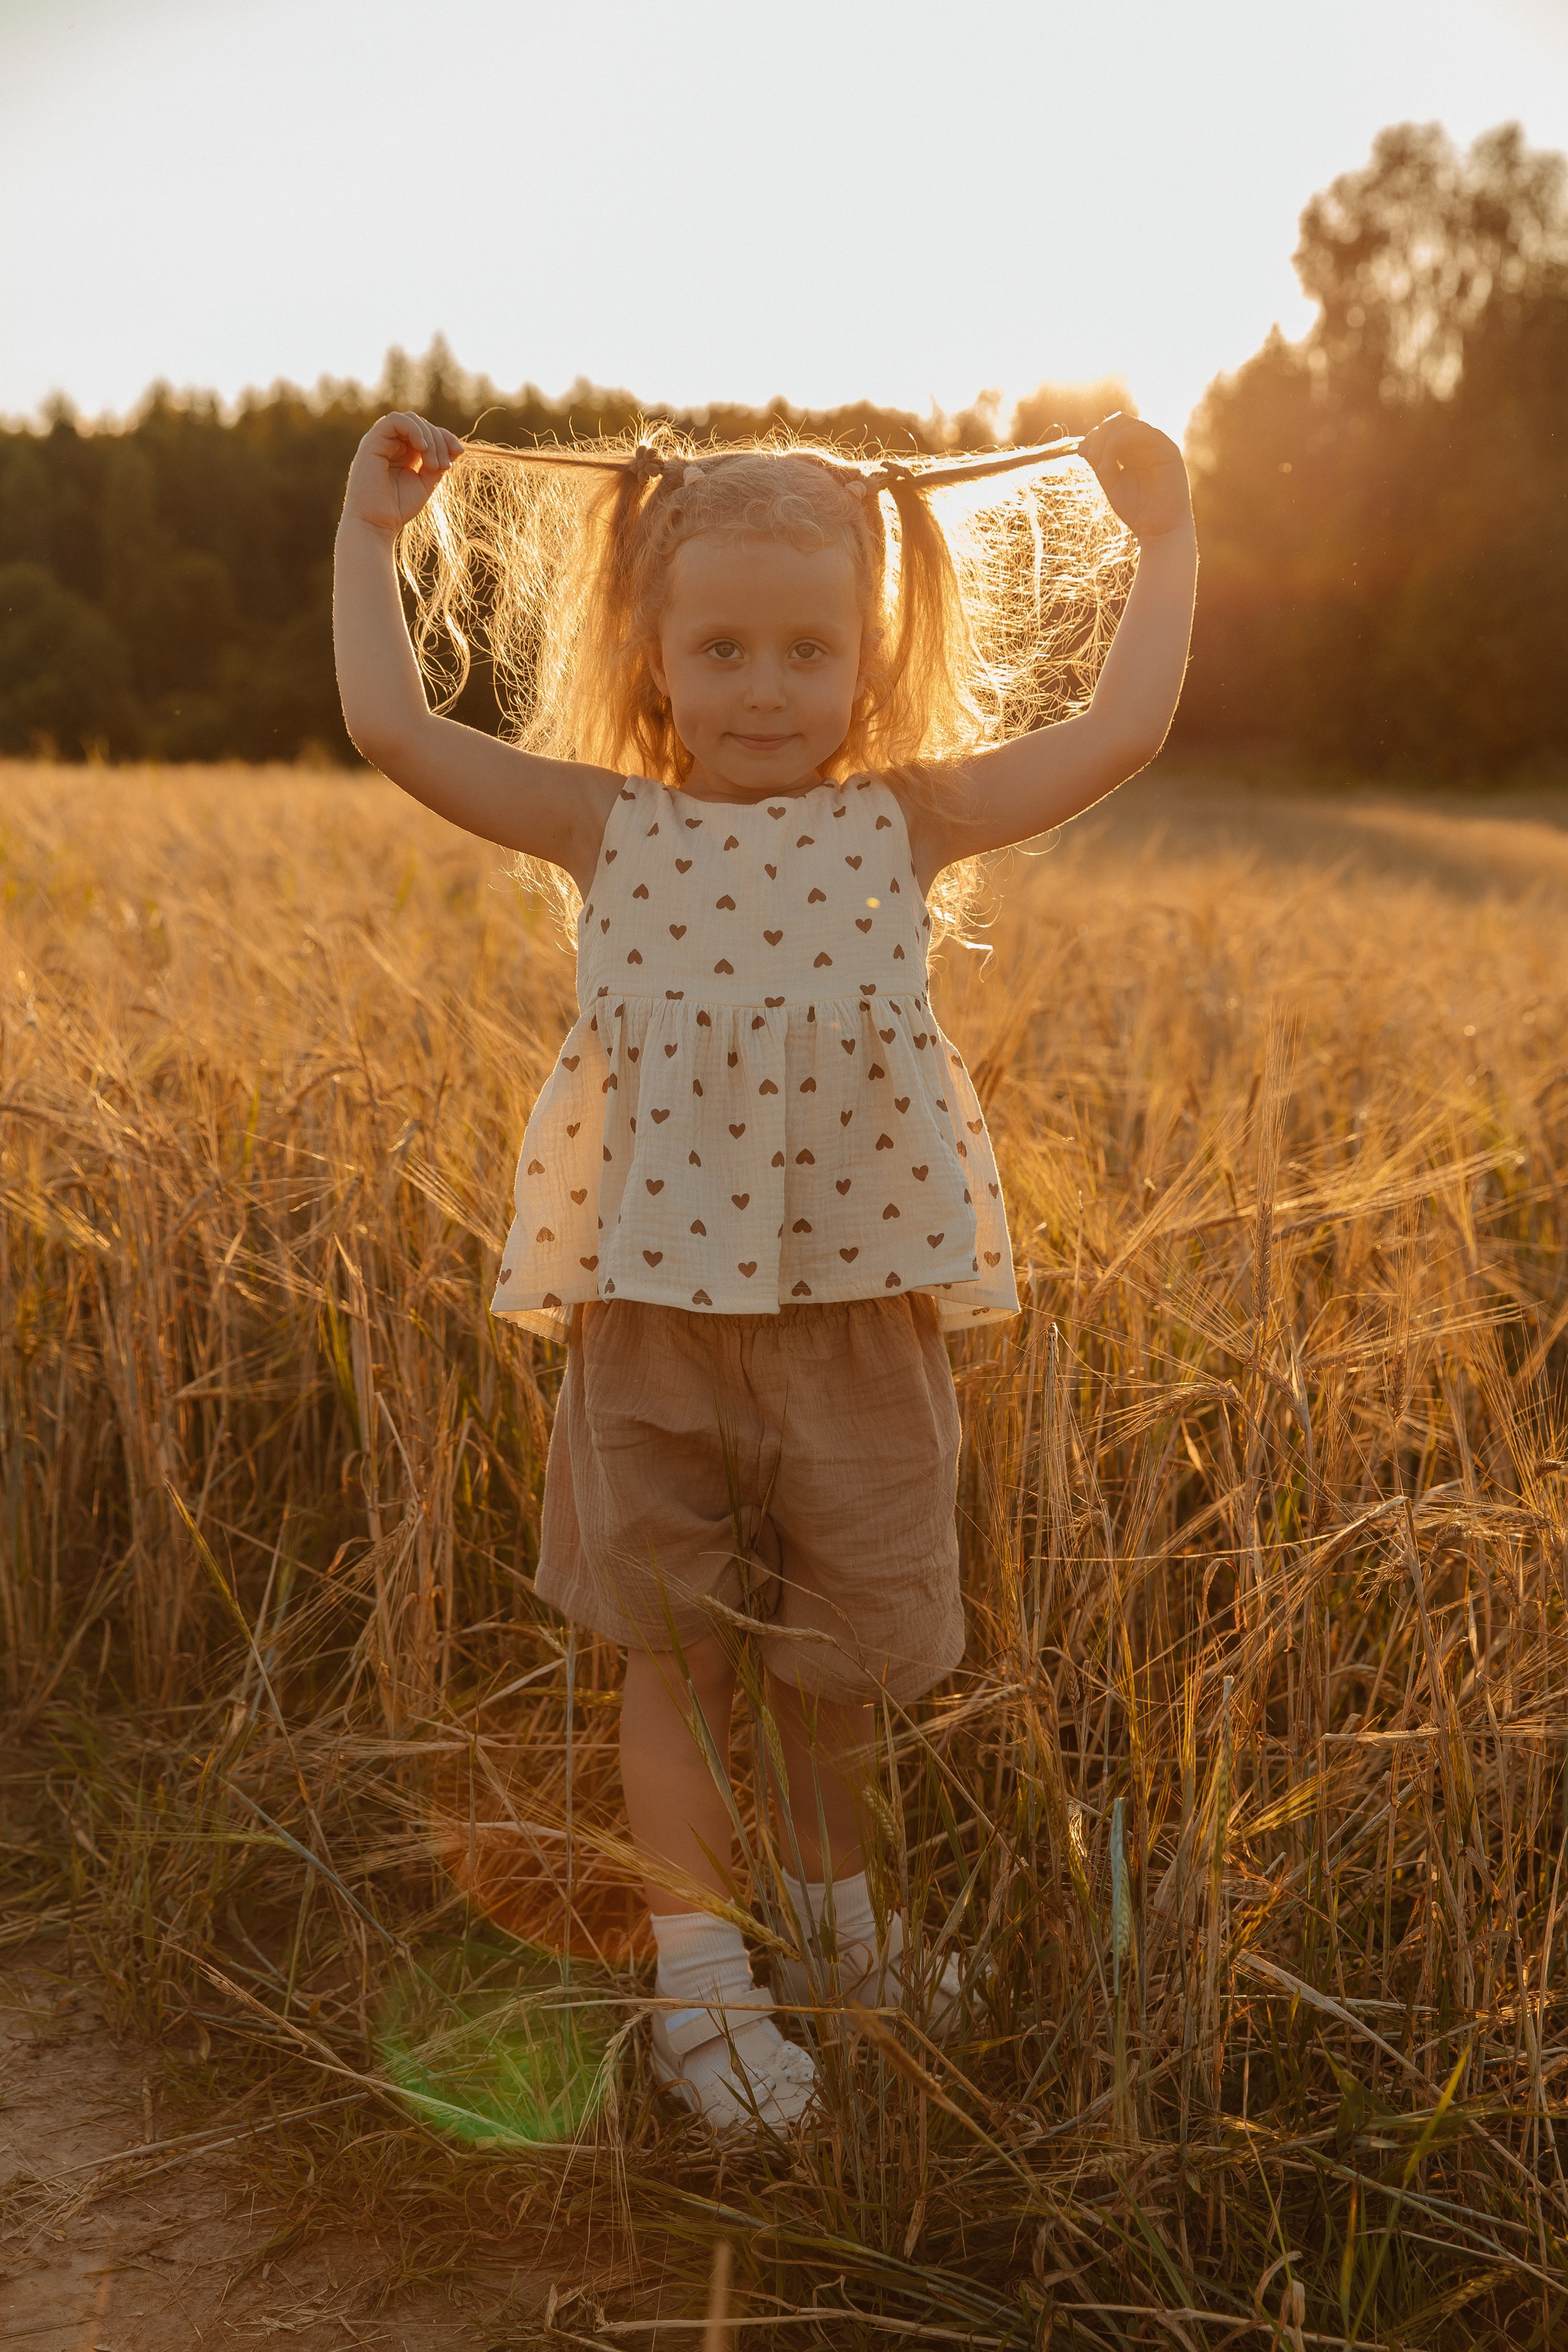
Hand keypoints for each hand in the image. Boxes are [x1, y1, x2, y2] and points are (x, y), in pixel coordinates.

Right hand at [340, 411, 465, 536]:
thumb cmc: (398, 508)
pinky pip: (394, 420)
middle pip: (421, 425)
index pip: (427, 432)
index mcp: (402, 452)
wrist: (376, 524)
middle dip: (439, 441)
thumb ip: (438, 463)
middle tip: (444, 466)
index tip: (459, 452)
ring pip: (410, 420)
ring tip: (433, 464)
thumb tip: (457, 447)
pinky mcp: (371, 442)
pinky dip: (413, 429)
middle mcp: (390, 444)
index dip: (445, 437)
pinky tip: (422, 447)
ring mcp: (380, 441)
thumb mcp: (426, 483)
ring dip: (429, 437)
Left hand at [1078, 414, 1191, 542]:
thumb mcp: (1111, 483)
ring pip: (1127, 423)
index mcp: (1133, 451)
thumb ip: (1101, 462)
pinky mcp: (1168, 449)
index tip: (1081, 453)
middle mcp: (1146, 444)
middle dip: (1098, 435)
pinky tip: (1110, 464)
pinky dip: (1119, 442)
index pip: (1111, 429)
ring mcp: (1157, 444)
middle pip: (1118, 421)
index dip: (1094, 436)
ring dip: (1106, 440)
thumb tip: (1084, 445)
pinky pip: (1142, 432)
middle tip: (1090, 457)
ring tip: (1102, 467)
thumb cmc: (1136, 510)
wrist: (1159, 530)